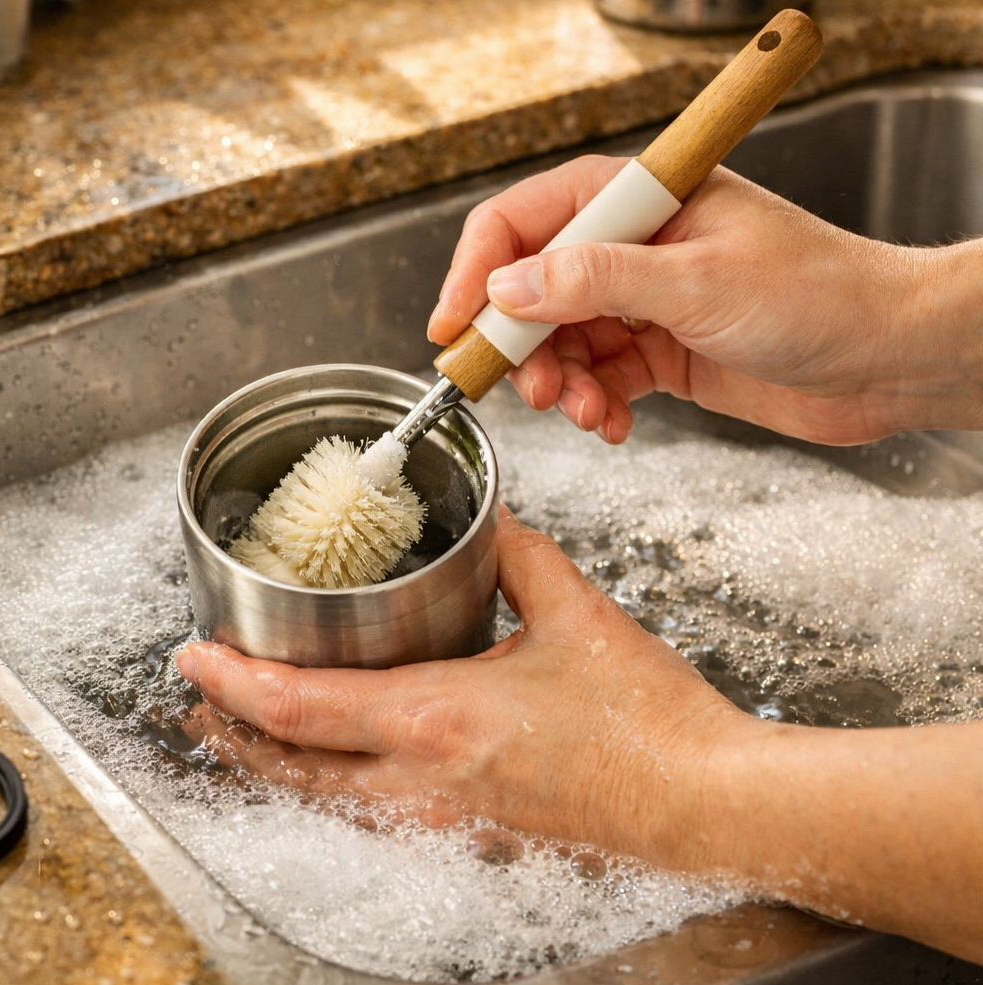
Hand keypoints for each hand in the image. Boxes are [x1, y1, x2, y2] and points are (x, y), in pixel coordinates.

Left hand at [177, 508, 982, 964]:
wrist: (707, 804)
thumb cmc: (648, 723)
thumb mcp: (575, 613)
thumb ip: (520, 555)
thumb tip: (493, 517)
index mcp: (433, 719)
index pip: (297, 707)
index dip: (230, 684)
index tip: (193, 659)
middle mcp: (421, 780)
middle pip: (291, 766)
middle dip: (233, 733)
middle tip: (198, 702)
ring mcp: (442, 816)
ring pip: (326, 799)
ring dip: (275, 764)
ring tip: (243, 734)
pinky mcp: (470, 831)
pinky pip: (373, 813)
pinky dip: (330, 788)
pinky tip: (332, 771)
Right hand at [426, 155, 982, 444]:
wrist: (890, 357)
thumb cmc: (821, 294)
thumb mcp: (695, 282)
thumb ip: (593, 281)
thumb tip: (508, 288)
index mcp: (640, 201)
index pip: (524, 221)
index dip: (477, 272)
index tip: (452, 327)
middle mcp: (634, 247)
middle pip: (532, 290)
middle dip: (520, 345)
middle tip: (526, 387)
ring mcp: (645, 300)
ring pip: (560, 342)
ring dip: (558, 384)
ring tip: (583, 411)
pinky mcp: (661, 351)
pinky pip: (597, 378)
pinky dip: (593, 406)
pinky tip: (612, 423)